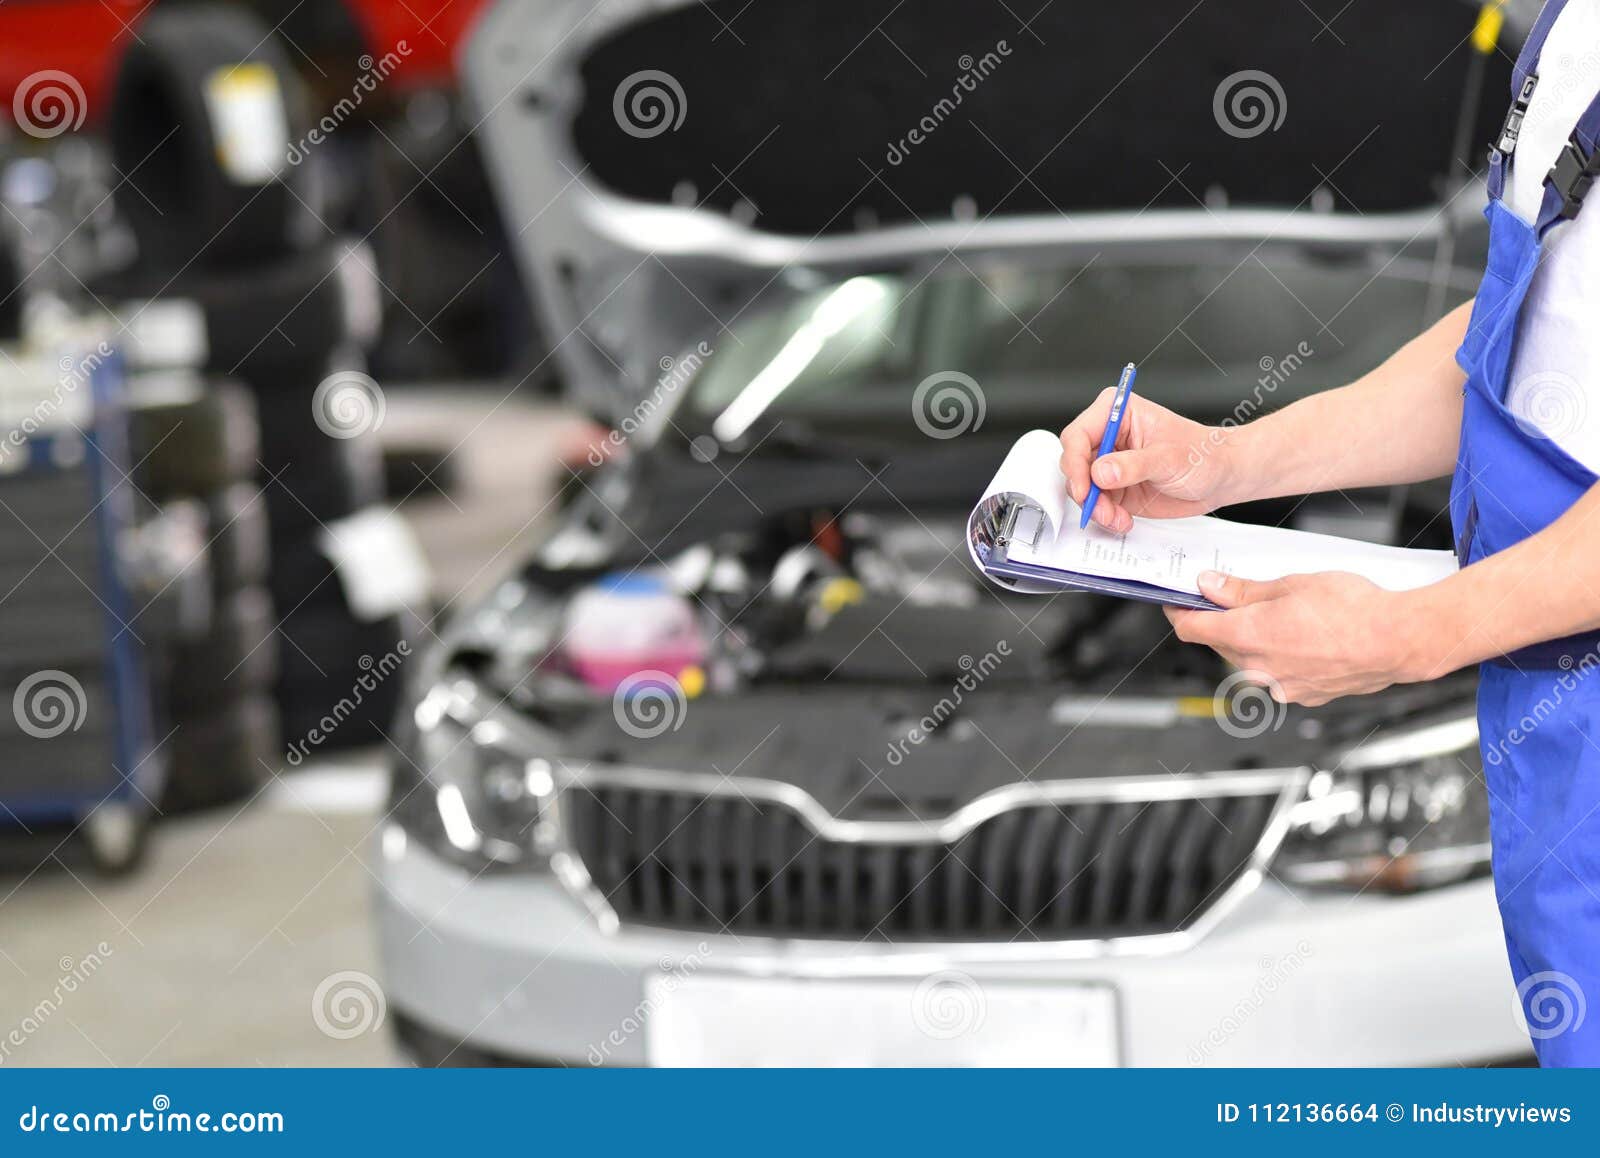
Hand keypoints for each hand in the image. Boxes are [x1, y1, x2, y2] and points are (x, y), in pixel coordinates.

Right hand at [1058, 392, 1238, 533]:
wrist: (1220, 477)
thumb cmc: (1203, 454)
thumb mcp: (1169, 458)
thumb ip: (1133, 465)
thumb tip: (1101, 472)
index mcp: (1118, 413)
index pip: (1079, 434)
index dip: (1075, 461)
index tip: (1085, 486)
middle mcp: (1109, 436)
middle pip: (1074, 462)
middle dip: (1084, 489)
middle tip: (1099, 507)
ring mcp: (1109, 463)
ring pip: (1082, 487)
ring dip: (1095, 507)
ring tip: (1117, 517)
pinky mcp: (1114, 486)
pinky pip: (1096, 503)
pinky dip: (1105, 516)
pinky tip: (1123, 519)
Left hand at [1164, 571, 1431, 706]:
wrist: (1400, 641)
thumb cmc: (1353, 609)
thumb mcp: (1290, 584)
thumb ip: (1243, 590)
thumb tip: (1209, 585)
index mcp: (1248, 635)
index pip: (1192, 628)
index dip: (1179, 612)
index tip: (1177, 600)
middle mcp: (1258, 668)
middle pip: (1219, 644)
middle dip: (1219, 621)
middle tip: (1229, 596)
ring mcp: (1281, 686)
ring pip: (1248, 661)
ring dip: (1250, 639)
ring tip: (1278, 614)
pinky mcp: (1305, 695)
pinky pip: (1277, 674)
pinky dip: (1278, 656)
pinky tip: (1301, 637)